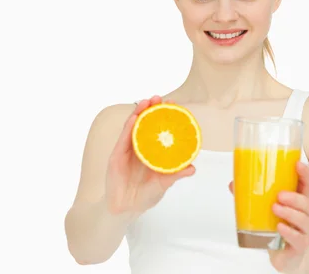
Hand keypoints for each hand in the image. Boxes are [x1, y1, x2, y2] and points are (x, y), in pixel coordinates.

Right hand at [105, 96, 194, 217]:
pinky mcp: (116, 157)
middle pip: (145, 123)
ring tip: (147, 101)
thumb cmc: (145, 195)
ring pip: (132, 127)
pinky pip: (122, 140)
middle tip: (160, 98)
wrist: (126, 210)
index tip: (174, 104)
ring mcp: (126, 151)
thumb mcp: (163, 184)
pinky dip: (128, 128)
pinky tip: (133, 118)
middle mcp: (139, 147)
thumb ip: (175, 175)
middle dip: (152, 109)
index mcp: (151, 151)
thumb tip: (193, 168)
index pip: (158, 129)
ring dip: (139, 113)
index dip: (165, 116)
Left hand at [228, 161, 308, 272]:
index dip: (304, 173)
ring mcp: (305, 232)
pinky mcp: (300, 247)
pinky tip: (279, 227)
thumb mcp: (264, 210)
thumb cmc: (277, 227)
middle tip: (279, 195)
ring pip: (304, 220)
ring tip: (275, 208)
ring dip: (289, 213)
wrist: (281, 255)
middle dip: (294, 198)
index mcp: (299, 202)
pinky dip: (289, 232)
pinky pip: (299, 239)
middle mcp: (306, 215)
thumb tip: (233, 184)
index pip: (306, 185)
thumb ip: (251, 197)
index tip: (297, 164)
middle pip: (306, 203)